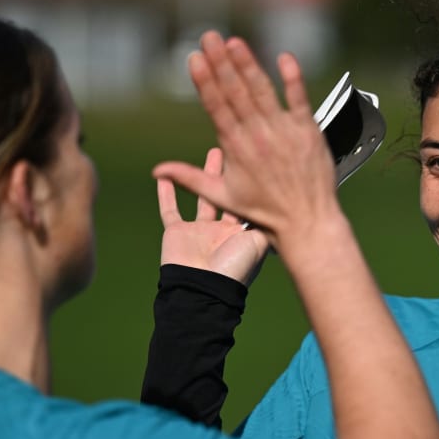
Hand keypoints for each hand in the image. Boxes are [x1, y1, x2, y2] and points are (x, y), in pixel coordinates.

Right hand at [152, 31, 339, 251]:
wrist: (306, 222)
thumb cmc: (264, 212)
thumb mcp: (222, 196)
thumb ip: (189, 178)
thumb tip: (157, 171)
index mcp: (235, 148)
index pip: (216, 107)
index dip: (205, 81)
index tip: (194, 58)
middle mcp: (257, 136)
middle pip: (235, 92)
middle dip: (221, 62)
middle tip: (209, 37)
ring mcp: (283, 131)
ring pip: (261, 91)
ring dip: (247, 64)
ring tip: (235, 43)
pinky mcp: (307, 130)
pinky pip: (299, 98)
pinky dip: (292, 78)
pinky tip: (284, 57)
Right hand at [155, 147, 268, 285]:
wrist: (204, 288)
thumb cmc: (235, 268)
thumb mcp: (259, 242)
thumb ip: (265, 218)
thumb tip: (274, 197)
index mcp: (243, 234)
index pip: (250, 201)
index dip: (254, 182)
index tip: (262, 159)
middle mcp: (223, 231)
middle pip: (228, 194)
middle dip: (233, 173)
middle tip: (239, 150)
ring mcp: (200, 231)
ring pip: (202, 195)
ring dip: (206, 174)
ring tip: (215, 151)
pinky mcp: (176, 232)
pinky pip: (169, 209)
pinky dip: (165, 193)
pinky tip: (164, 174)